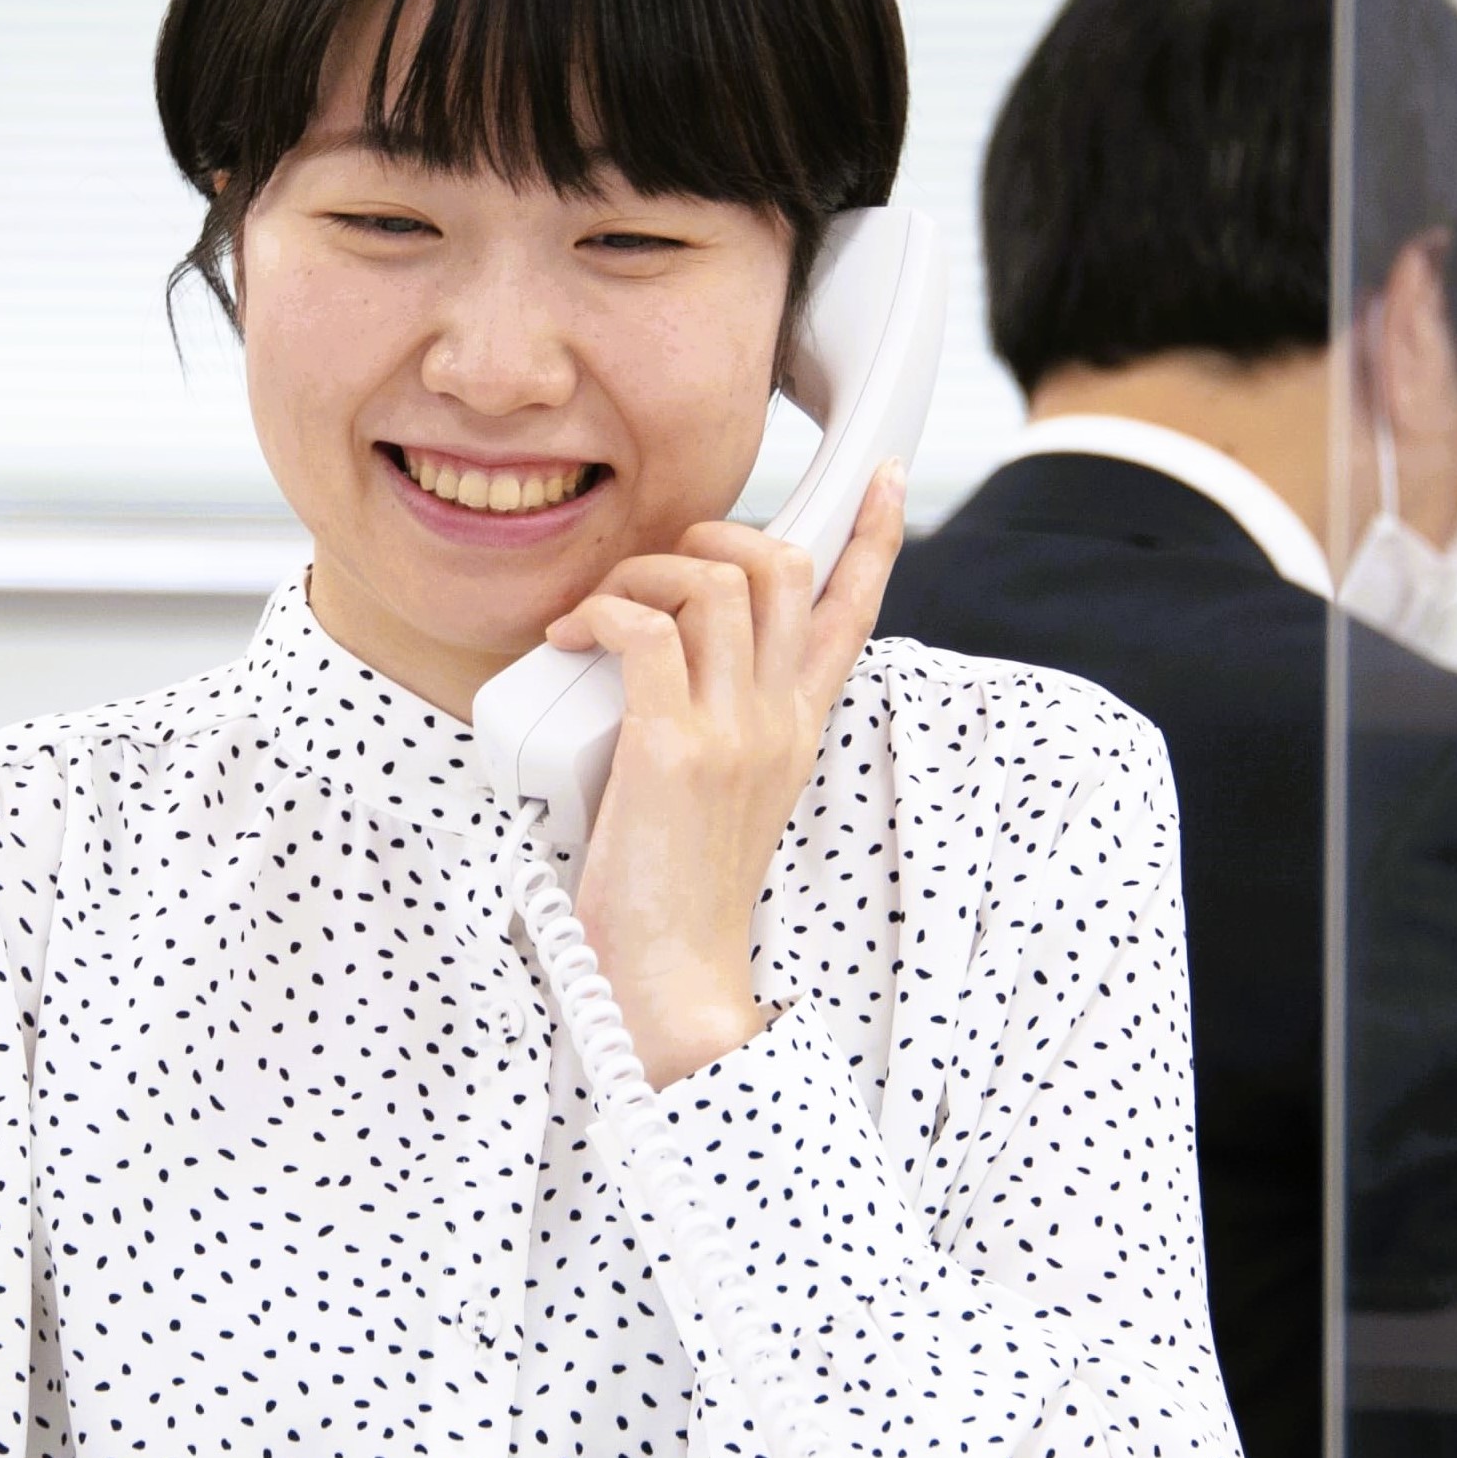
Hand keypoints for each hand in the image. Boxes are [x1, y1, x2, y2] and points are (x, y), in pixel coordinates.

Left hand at [543, 461, 906, 1086]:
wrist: (673, 979)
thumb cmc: (675, 891)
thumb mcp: (726, 791)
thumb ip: (722, 721)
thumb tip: (663, 655)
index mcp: (798, 729)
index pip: (854, 611)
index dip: (873, 535)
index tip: (884, 479)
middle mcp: (777, 720)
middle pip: (783, 565)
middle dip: (716, 533)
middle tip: (659, 567)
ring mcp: (733, 731)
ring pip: (713, 580)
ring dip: (641, 571)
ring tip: (596, 615)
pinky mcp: (674, 748)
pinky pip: (647, 629)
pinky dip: (601, 613)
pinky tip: (572, 638)